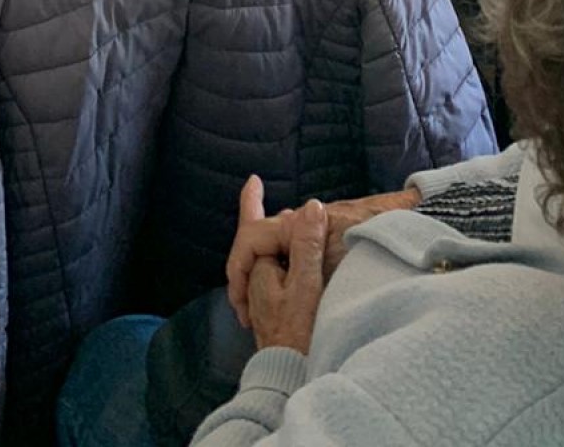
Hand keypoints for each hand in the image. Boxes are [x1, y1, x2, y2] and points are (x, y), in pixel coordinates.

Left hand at [245, 194, 327, 356]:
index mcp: (260, 272)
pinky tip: (295, 266)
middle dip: (270, 224)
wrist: (288, 381)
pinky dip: (285, 264)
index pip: (252, 230)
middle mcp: (256, 284)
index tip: (253, 181)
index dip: (252, 203)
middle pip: (262, 243)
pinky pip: (277, 278)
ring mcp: (263, 301)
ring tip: (294, 230)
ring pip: (270, 262)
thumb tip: (311, 207)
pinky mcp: (273, 314)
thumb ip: (307, 247)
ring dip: (280, 244)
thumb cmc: (298, 336)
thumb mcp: (307, 288)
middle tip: (274, 201)